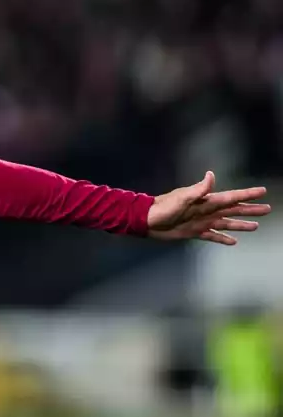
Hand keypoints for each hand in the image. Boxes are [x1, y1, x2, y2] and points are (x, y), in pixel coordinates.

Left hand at [147, 171, 269, 243]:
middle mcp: (207, 211)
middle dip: (250, 209)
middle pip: (234, 210)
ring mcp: (202, 222)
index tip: (263, 191)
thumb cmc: (163, 208)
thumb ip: (198, 189)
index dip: (247, 194)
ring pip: (226, 223)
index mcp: (206, 201)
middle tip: (267, 209)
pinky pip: (213, 236)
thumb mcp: (181, 198)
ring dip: (241, 224)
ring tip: (256, 226)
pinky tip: (234, 242)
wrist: (147, 221)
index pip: (232, 197)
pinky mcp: (194, 232)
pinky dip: (223, 239)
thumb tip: (211, 174)